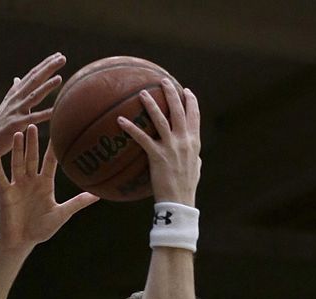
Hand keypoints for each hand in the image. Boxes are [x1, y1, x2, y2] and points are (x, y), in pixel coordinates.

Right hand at [0, 54, 65, 155]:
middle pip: (34, 80)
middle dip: (48, 68)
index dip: (45, 64)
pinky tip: (55, 110)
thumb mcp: (6, 104)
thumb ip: (14, 91)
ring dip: (47, 86)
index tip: (58, 55)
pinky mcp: (17, 124)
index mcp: (15, 93)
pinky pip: (34, 118)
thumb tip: (17, 78)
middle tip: (62, 58)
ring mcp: (16, 110)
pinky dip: (45, 114)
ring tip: (59, 78)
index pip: (32, 74)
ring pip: (34, 95)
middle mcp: (16, 98)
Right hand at [0, 124, 98, 250]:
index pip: (50, 161)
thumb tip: (98, 195)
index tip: (58, 130)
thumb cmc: (41, 229)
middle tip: (34, 124)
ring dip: (17, 150)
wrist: (21, 242)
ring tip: (18, 133)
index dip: (53, 147)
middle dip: (33, 142)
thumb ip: (77, 203)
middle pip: (32, 158)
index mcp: (45, 183)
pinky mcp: (5, 194)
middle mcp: (30, 181)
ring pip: (17, 163)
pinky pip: (0, 178)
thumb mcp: (62, 215)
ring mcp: (17, 186)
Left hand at [118, 80, 199, 205]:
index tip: (185, 90)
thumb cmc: (186, 188)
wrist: (179, 202)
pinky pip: (142, 138)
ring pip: (161, 119)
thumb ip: (194, 158)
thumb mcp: (195, 169)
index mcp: (194, 142)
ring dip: (152, 104)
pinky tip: (120, 121)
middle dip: (171, 93)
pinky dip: (131, 128)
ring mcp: (171, 147)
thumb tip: (195, 155)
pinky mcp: (157, 156)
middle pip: (178, 110)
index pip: (194, 115)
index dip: (190, 101)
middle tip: (163, 81)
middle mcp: (184, 140)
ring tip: (142, 92)